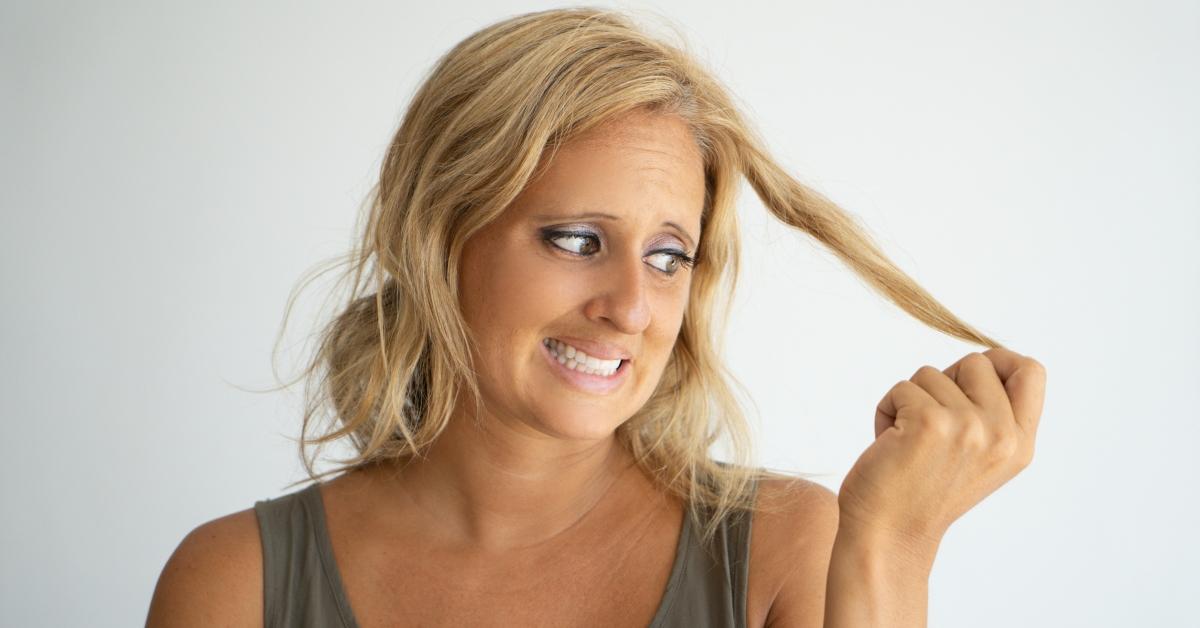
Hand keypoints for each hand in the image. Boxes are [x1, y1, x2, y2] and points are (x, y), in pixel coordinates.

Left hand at [837, 347, 1046, 550]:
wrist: (889, 533)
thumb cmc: (922, 487)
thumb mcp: (979, 454)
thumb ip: (992, 412)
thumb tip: (987, 357)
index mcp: (1020, 443)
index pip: (1031, 370)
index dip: (997, 361)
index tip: (966, 381)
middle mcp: (1002, 435)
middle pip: (976, 361)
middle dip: (944, 381)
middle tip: (929, 422)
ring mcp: (969, 427)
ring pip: (930, 373)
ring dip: (909, 401)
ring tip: (907, 441)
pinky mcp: (930, 422)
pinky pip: (901, 388)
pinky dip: (886, 410)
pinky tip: (890, 444)